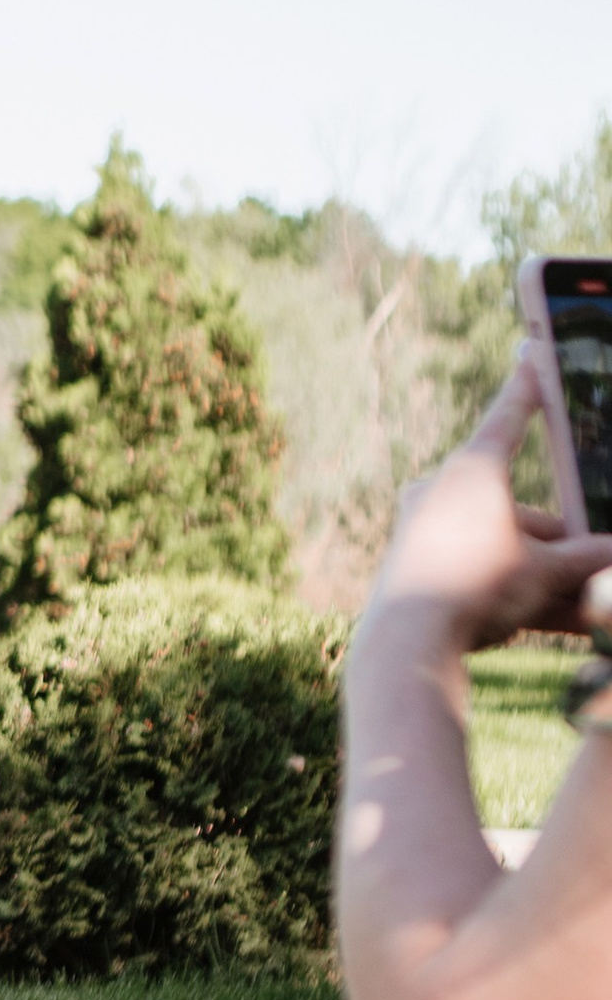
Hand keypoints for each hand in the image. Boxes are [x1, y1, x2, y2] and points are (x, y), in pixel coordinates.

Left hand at [370, 348, 611, 646]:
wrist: (406, 645)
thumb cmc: (477, 590)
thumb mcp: (543, 573)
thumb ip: (584, 559)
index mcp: (473, 470)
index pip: (510, 419)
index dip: (529, 390)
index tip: (531, 354)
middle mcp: (443, 489)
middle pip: (519, 512)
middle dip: (561, 547)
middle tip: (594, 568)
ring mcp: (424, 527)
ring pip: (502, 546)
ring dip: (545, 578)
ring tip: (582, 607)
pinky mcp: (415, 564)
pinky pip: (477, 569)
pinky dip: (513, 591)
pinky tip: (553, 622)